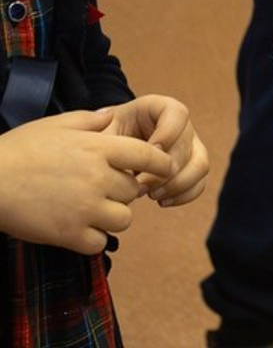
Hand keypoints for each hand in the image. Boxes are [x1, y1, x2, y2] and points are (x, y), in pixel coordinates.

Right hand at [0, 109, 173, 252]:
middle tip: (105, 190)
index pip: (149, 156)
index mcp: (99, 148)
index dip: (161, 163)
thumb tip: (110, 116)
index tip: (163, 169)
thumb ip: (90, 120)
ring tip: (94, 210)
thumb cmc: (21, 149)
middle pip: (135, 191)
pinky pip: (99, 243)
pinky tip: (79, 229)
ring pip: (123, 219)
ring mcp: (84, 208)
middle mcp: (98, 178)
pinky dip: (93, 239)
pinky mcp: (68, 235)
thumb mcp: (58, 124)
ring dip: (113, 216)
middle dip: (124, 191)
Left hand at [100, 94, 208, 205]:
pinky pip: (200, 182)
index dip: (167, 134)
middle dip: (163, 170)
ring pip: (201, 165)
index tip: (147, 154)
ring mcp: (190, 147)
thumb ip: (106, 136)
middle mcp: (181, 126)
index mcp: (161, 108)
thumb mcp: (102, 130)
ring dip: (178, 184)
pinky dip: (184, 195)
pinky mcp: (191, 167)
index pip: (178, 114)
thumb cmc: (105, 136)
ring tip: (152, 195)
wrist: (110, 149)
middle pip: (187, 145)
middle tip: (138, 186)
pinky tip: (161, 202)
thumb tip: (113, 146)